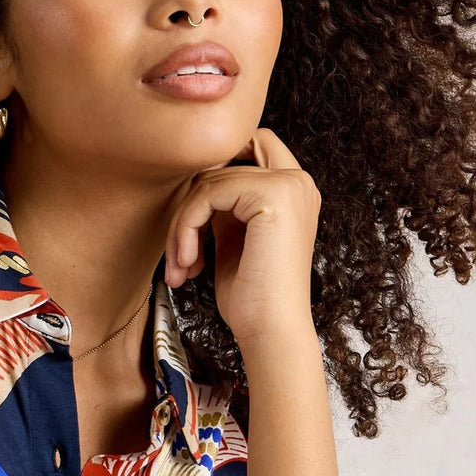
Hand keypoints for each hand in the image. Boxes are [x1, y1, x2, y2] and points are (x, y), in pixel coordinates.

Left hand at [163, 127, 321, 347]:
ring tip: (181, 266)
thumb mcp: (234, 238)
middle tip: (178, 252)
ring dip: (182, 226)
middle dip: (190, 205)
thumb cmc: (252, 297)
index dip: (215, 168)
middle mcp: (297, 181)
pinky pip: (208, 194)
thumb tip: (195, 180)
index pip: (250, 146)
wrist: (270, 329)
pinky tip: (188, 264)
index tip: (191, 218)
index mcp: (294, 190)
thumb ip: (224, 205)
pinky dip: (187, 228)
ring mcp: (289, 185)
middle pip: (222, 165)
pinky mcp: (273, 195)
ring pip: (209, 181)